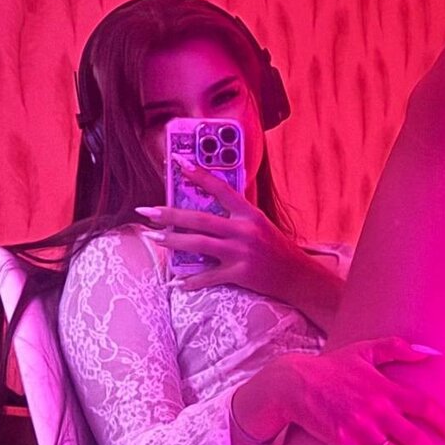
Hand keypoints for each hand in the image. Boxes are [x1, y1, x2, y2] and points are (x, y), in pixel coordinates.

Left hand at [136, 153, 308, 299]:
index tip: (178, 162)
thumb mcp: (259, 223)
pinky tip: (176, 282)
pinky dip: (191, 281)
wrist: (297, 275)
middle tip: (147, 211)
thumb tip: (205, 208)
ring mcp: (241, 252)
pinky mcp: (240, 274)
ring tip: (153, 238)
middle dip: (170, 214)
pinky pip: (209, 277)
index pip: (221, 188)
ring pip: (199, 244)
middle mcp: (244, 230)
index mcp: (249, 213)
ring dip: (172, 241)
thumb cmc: (275, 247)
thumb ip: (236, 215)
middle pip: (200, 219)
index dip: (199, 174)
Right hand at [272, 338, 444, 444]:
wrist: (294, 381)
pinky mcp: (341, 444)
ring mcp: (359, 430)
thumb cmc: (334, 365)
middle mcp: (377, 411)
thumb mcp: (367, 349)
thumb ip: (399, 347)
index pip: (425, 407)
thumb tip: (433, 351)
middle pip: (415, 440)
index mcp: (387, 389)